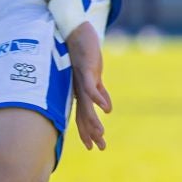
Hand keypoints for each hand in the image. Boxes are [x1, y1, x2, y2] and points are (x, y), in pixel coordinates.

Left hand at [65, 22, 112, 149]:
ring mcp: (81, 80)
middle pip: (84, 115)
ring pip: (86, 104)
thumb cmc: (83, 55)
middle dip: (91, 133)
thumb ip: (99, 92)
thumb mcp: (93, 77)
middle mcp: (79, 89)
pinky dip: (97, 97)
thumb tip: (107, 109)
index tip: (93, 147)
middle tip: (98, 148)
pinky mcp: (85, 68)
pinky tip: (105, 108)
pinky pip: (90, 85)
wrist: (75, 33)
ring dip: (94, 119)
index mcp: (80, 92)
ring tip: (101, 133)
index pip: (83, 116)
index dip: (87, 132)